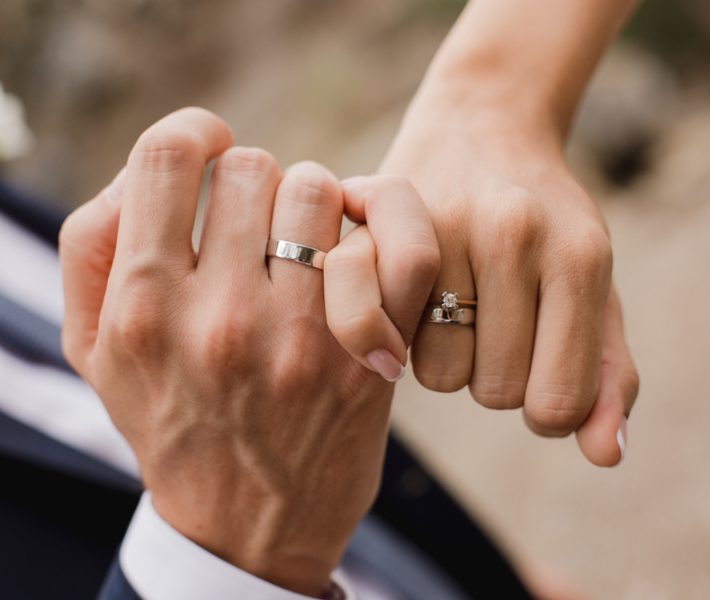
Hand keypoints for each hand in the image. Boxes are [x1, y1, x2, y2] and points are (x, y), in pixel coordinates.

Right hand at [59, 108, 437, 594]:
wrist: (243, 526)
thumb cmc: (170, 422)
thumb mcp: (95, 350)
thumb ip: (92, 247)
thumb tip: (145, 174)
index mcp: (145, 308)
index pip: (169, 156)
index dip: (196, 134)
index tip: (212, 152)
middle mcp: (222, 318)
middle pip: (256, 167)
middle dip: (257, 185)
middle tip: (259, 226)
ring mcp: (302, 339)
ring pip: (322, 192)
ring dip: (316, 205)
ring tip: (305, 244)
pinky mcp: (366, 358)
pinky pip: (401, 246)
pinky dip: (392, 224)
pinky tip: (366, 243)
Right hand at [380, 89, 638, 466]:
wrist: (481, 127)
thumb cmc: (545, 222)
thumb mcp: (593, 288)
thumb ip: (607, 372)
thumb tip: (607, 455)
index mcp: (579, 256)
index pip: (557, 403)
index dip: (547, 407)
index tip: (538, 372)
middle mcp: (513, 235)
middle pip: (495, 391)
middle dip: (495, 376)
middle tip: (495, 331)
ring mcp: (443, 225)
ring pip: (439, 373)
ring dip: (447, 361)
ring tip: (451, 314)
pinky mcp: (384, 225)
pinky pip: (383, 330)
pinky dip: (397, 336)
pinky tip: (407, 308)